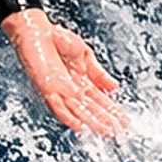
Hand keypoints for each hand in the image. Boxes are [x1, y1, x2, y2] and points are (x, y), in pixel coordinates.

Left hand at [2, 8, 128, 137]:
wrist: (36, 29)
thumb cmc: (56, 39)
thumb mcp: (85, 54)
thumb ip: (98, 73)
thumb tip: (115, 87)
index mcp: (81, 81)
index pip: (99, 100)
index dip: (112, 110)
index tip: (124, 121)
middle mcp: (71, 89)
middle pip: (90, 109)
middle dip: (105, 120)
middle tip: (119, 132)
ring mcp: (59, 89)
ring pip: (77, 111)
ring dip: (92, 122)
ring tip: (106, 132)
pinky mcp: (46, 87)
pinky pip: (57, 105)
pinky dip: (67, 116)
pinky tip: (78, 126)